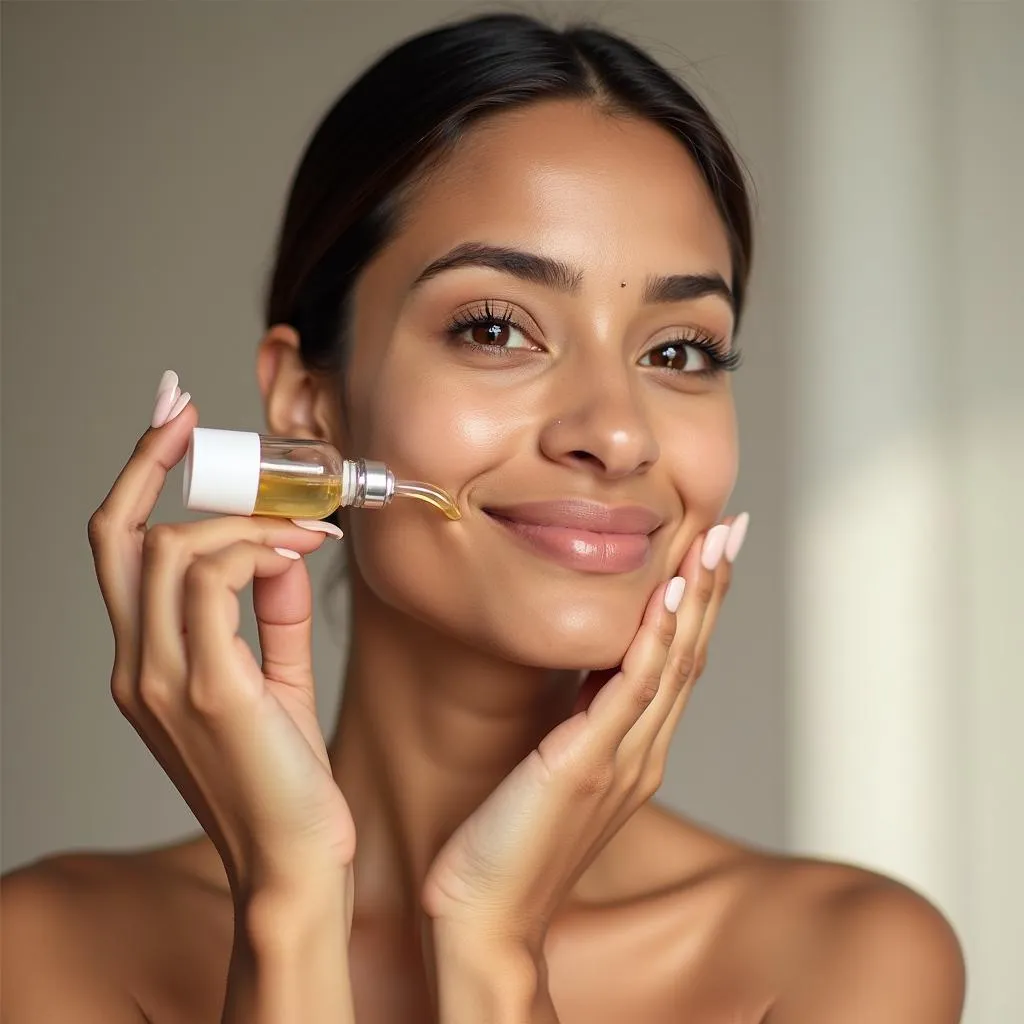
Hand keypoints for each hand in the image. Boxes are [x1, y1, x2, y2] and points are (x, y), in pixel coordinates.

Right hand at [87, 371, 352, 910]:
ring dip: (243, 517)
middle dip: (149, 459)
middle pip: (117, 534)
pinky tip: (301, 549)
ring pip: (173, 548)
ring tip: (303, 523)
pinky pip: (213, 582)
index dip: (137, 479)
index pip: (120, 551)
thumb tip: (278, 546)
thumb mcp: (272, 679)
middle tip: (189, 412)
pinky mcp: (209, 689)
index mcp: (144, 661)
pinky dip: (256, 548)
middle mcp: (137, 665)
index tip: (170, 424)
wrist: (295, 860)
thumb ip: (266, 612)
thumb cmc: (283, 774)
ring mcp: (164, 678)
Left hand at [420, 516, 744, 950]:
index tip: (712, 549)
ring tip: (716, 541)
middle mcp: (643, 751)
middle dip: (713, 586)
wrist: (487, 918)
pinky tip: (669, 597)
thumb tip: (586, 673)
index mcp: (636, 750)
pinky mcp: (588, 765)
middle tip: (734, 527)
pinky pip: (629, 691)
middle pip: (690, 653)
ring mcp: (622, 759)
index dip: (699, 603)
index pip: (678, 661)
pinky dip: (654, 641)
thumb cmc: (508, 845)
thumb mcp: (556, 767)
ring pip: (672, 664)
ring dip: (697, 598)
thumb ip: (583, 723)